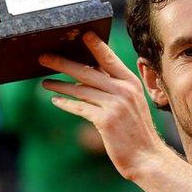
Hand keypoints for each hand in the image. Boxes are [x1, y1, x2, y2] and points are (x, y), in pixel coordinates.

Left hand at [39, 32, 166, 180]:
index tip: (82, 34)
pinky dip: (66, 104)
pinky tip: (56, 101)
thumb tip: (89, 74)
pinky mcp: (106, 120)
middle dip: (63, 63)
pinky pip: (80, 108)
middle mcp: (124, 90)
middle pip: (87, 71)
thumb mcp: (131, 104)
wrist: (147, 157)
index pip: (109, 59)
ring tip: (45, 82)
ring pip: (80, 89)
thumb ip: (114, 88)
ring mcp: (115, 105)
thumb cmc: (136, 131)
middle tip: (44, 57)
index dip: (95, 46)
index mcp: (131, 83)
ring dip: (60, 85)